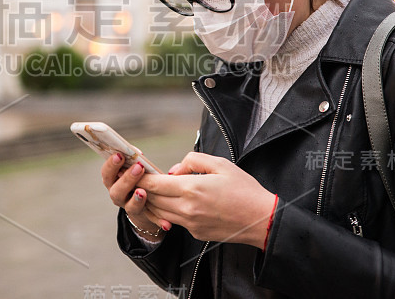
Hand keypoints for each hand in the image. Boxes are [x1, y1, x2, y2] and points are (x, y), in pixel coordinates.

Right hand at [101, 153, 171, 239]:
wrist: (146, 203)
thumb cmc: (141, 176)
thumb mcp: (136, 167)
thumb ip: (135, 161)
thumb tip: (140, 154)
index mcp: (113, 180)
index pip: (106, 172)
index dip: (111, 164)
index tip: (120, 155)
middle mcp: (118, 194)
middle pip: (116, 190)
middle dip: (126, 178)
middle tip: (138, 167)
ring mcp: (129, 206)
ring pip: (130, 206)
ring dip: (137, 199)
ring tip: (143, 192)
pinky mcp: (143, 217)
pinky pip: (151, 219)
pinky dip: (158, 220)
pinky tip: (166, 223)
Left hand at [137, 152, 277, 248]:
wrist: (261, 219)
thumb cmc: (244, 189)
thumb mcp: (220, 164)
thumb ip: (193, 161)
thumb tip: (174, 170)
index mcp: (192, 189)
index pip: (154, 184)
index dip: (141, 177)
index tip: (134, 170)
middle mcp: (187, 209)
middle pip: (152, 199)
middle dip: (143, 188)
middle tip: (137, 178)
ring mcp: (191, 224)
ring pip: (160, 212)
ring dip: (153, 201)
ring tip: (152, 189)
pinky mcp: (196, 233)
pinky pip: (175, 220)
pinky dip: (168, 211)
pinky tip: (172, 201)